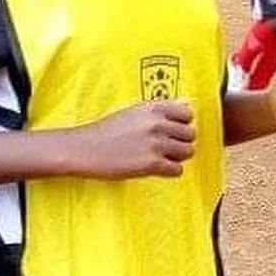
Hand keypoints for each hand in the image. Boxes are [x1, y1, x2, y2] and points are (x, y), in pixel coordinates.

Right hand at [72, 100, 194, 179]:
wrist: (85, 149)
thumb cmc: (106, 131)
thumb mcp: (133, 112)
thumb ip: (160, 110)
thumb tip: (185, 104)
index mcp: (153, 107)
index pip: (187, 113)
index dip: (182, 123)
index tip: (173, 129)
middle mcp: (157, 123)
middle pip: (190, 134)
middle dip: (181, 141)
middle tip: (165, 146)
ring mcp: (156, 143)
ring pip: (187, 152)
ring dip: (177, 157)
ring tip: (160, 157)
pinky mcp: (152, 163)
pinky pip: (177, 170)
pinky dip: (169, 171)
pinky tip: (155, 167)